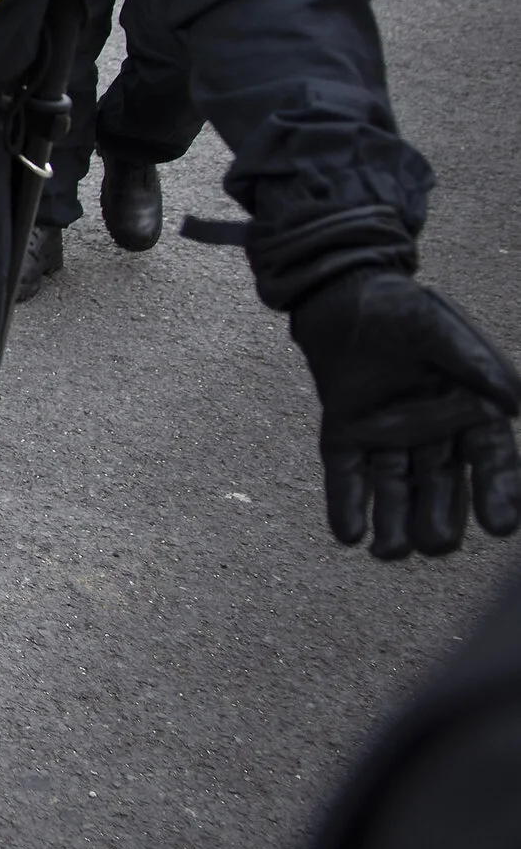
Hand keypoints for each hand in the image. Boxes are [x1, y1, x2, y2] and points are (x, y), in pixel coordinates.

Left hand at [290, 270, 520, 558]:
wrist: (345, 295)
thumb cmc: (403, 309)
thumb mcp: (440, 328)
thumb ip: (473, 362)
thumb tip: (512, 403)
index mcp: (469, 411)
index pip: (491, 461)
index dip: (498, 493)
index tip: (502, 526)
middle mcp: (432, 432)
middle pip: (441, 485)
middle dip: (439, 517)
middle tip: (437, 546)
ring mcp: (387, 436)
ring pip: (395, 488)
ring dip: (393, 522)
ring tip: (389, 553)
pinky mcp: (345, 434)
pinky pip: (347, 474)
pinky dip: (347, 503)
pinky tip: (348, 534)